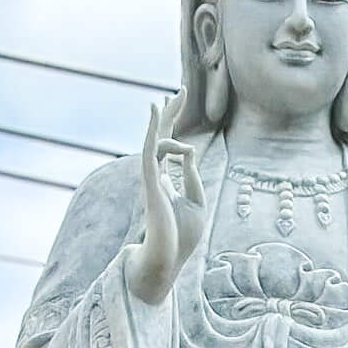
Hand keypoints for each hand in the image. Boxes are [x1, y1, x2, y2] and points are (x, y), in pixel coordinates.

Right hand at [124, 96, 205, 304]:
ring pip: (156, 139)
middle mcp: (156, 176)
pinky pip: (151, 150)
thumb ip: (193, 176)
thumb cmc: (183, 237)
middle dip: (170, 113)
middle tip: (179, 89)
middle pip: (161, 137)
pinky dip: (157, 132)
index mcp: (166, 181)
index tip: (180, 106)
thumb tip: (190, 150)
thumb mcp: (196, 202)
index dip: (175, 127)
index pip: (170, 148)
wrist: (169, 257)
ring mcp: (152, 178)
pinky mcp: (150, 181)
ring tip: (177, 96)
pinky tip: (161, 114)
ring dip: (167, 116)